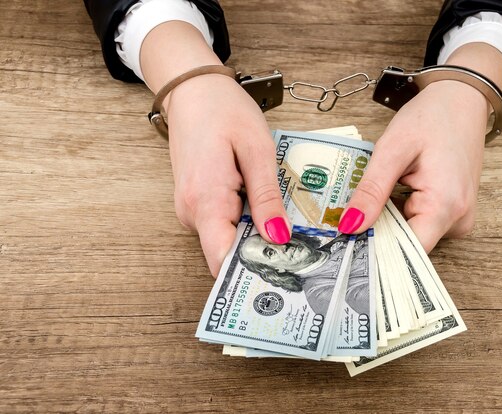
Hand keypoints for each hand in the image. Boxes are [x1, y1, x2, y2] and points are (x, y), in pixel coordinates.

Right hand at [167, 76, 289, 275]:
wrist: (191, 90)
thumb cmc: (222, 110)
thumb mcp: (256, 149)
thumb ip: (267, 197)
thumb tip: (278, 238)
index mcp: (205, 200)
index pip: (222, 259)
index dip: (252, 273)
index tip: (286, 279)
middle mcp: (191, 212)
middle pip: (229, 252)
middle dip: (263, 254)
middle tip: (304, 252)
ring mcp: (191, 208)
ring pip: (228, 238)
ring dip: (257, 235)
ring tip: (291, 226)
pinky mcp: (197, 202)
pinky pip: (223, 223)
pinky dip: (247, 221)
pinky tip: (268, 208)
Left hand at [338, 43, 501, 251]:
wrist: (462, 99)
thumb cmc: (433, 117)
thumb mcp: (393, 150)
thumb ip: (372, 191)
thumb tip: (350, 226)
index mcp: (446, 207)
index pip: (406, 252)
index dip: (374, 250)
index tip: (346, 243)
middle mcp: (458, 220)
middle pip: (406, 245)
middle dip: (376, 232)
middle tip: (350, 215)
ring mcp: (458, 218)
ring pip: (411, 235)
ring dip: (387, 221)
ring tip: (374, 196)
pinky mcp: (453, 212)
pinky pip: (420, 224)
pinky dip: (399, 213)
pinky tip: (390, 194)